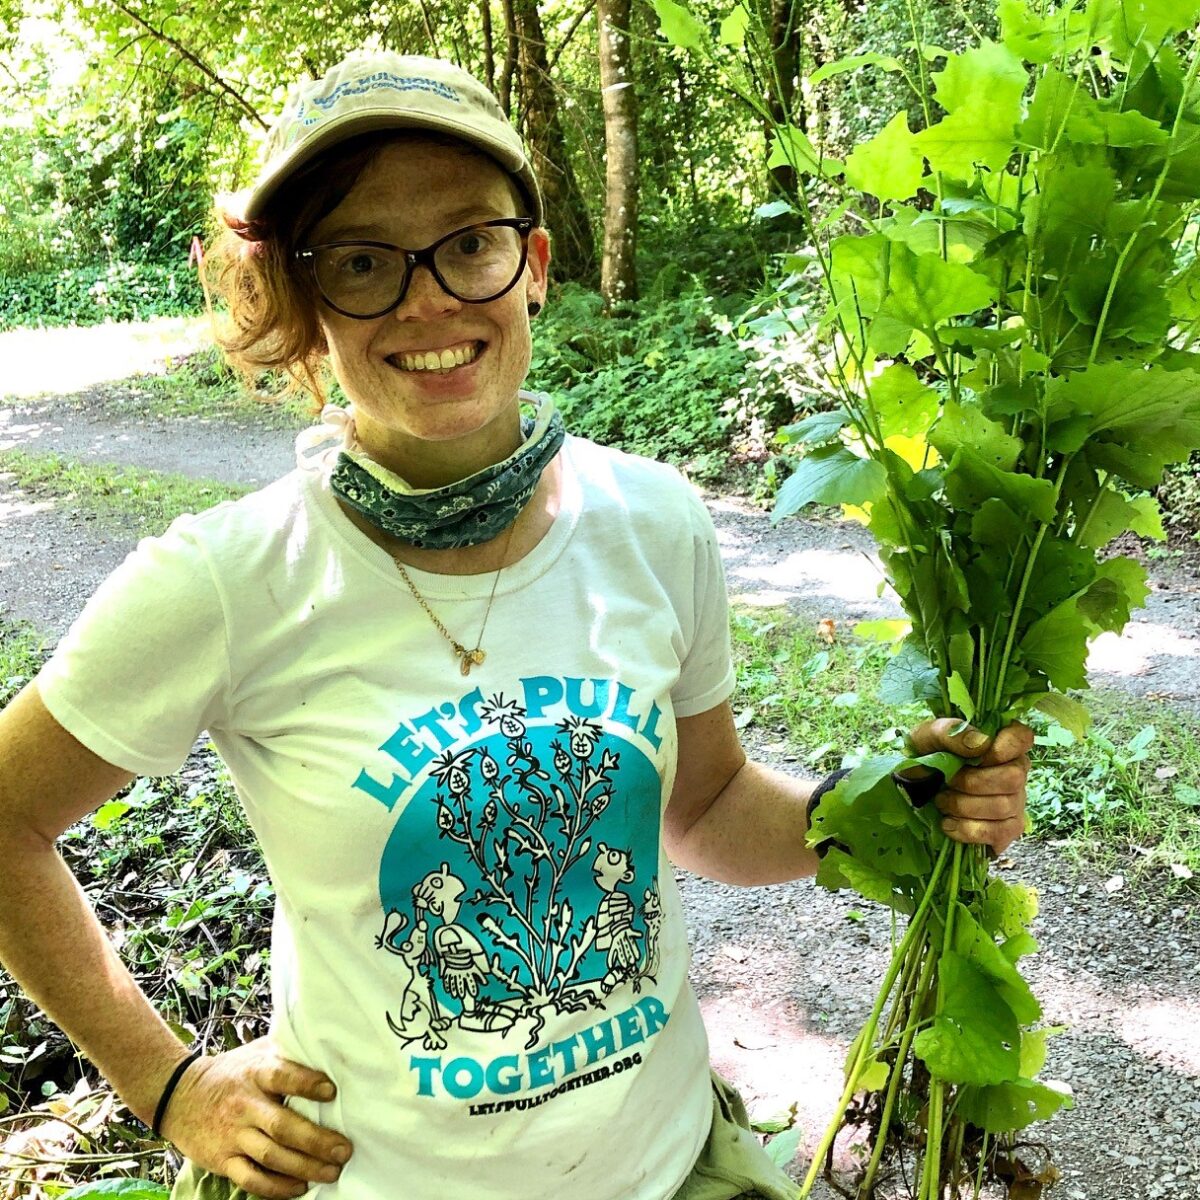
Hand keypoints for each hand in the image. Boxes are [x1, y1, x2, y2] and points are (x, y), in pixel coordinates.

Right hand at [159, 1036, 352, 1198]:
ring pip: (270, 1156)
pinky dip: (276, 1188)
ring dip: (303, 1167)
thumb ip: (288, 1050)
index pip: (281, 1076)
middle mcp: (244, 1104)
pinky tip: (300, 1187)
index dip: (306, 1083)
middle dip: (315, 1140)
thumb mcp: (257, 1051)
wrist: (179, 1095)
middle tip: (344, 1150)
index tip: (331, 1091)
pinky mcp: (223, 1160)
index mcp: (255, 1073)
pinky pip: (250, 1179)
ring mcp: (232, 1135)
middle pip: (281, 1126)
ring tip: (331, 1172)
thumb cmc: (232, 1071)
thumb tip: (329, 1045)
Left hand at [905, 719, 1033, 854]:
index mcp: (1000, 742)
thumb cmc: (926, 757)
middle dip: (973, 782)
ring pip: (1004, 807)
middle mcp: (1015, 770)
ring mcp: (1016, 801)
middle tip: (948, 782)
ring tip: (942, 801)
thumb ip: (951, 732)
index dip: (1006, 746)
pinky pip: (1000, 832)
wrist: (913, 788)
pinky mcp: (1008, 828)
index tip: (979, 755)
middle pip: (1013, 778)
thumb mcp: (927, 736)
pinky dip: (969, 830)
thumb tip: (981, 743)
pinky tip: (949, 824)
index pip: (1023, 737)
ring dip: (964, 806)